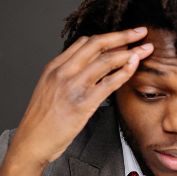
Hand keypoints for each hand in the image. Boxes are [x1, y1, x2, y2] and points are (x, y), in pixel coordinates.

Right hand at [10, 27, 153, 167]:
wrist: (31, 143)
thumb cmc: (41, 122)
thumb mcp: (49, 91)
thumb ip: (65, 77)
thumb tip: (87, 71)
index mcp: (54, 67)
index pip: (84, 43)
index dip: (107, 37)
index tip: (123, 37)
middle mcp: (63, 72)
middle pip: (97, 44)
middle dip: (122, 36)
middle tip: (140, 32)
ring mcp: (72, 87)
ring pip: (105, 60)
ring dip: (130, 52)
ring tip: (146, 49)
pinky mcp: (82, 104)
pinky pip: (109, 83)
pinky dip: (125, 72)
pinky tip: (135, 66)